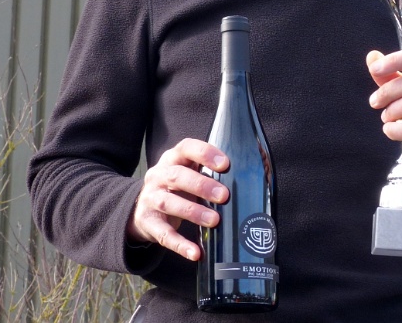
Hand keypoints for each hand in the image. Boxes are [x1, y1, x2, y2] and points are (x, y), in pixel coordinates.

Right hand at [126, 138, 229, 260]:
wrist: (143, 210)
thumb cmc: (179, 188)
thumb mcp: (190, 174)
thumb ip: (213, 173)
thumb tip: (258, 175)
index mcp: (172, 159)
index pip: (186, 148)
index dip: (204, 153)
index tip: (225, 163)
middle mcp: (158, 175)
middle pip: (177, 176)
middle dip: (202, 185)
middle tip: (225, 196)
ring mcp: (150, 199)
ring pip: (168, 203)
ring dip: (193, 212)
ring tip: (215, 221)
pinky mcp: (147, 223)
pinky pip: (163, 234)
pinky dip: (180, 244)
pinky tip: (196, 252)